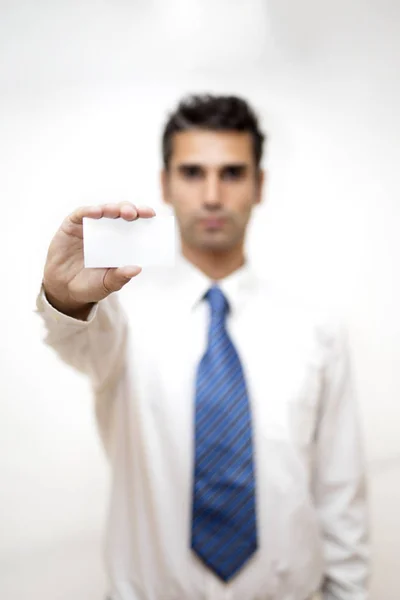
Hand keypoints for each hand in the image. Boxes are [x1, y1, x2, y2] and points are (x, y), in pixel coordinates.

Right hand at [43, 202, 155, 316]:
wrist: (63, 289)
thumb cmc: (90, 285)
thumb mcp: (107, 284)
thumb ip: (120, 277)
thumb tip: (137, 269)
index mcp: (122, 241)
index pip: (136, 224)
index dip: (144, 216)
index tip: (153, 215)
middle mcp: (108, 229)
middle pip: (121, 213)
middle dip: (129, 209)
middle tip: (133, 214)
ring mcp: (90, 226)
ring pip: (104, 210)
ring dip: (111, 208)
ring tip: (117, 211)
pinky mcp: (72, 225)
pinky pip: (81, 214)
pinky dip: (89, 211)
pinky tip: (96, 212)